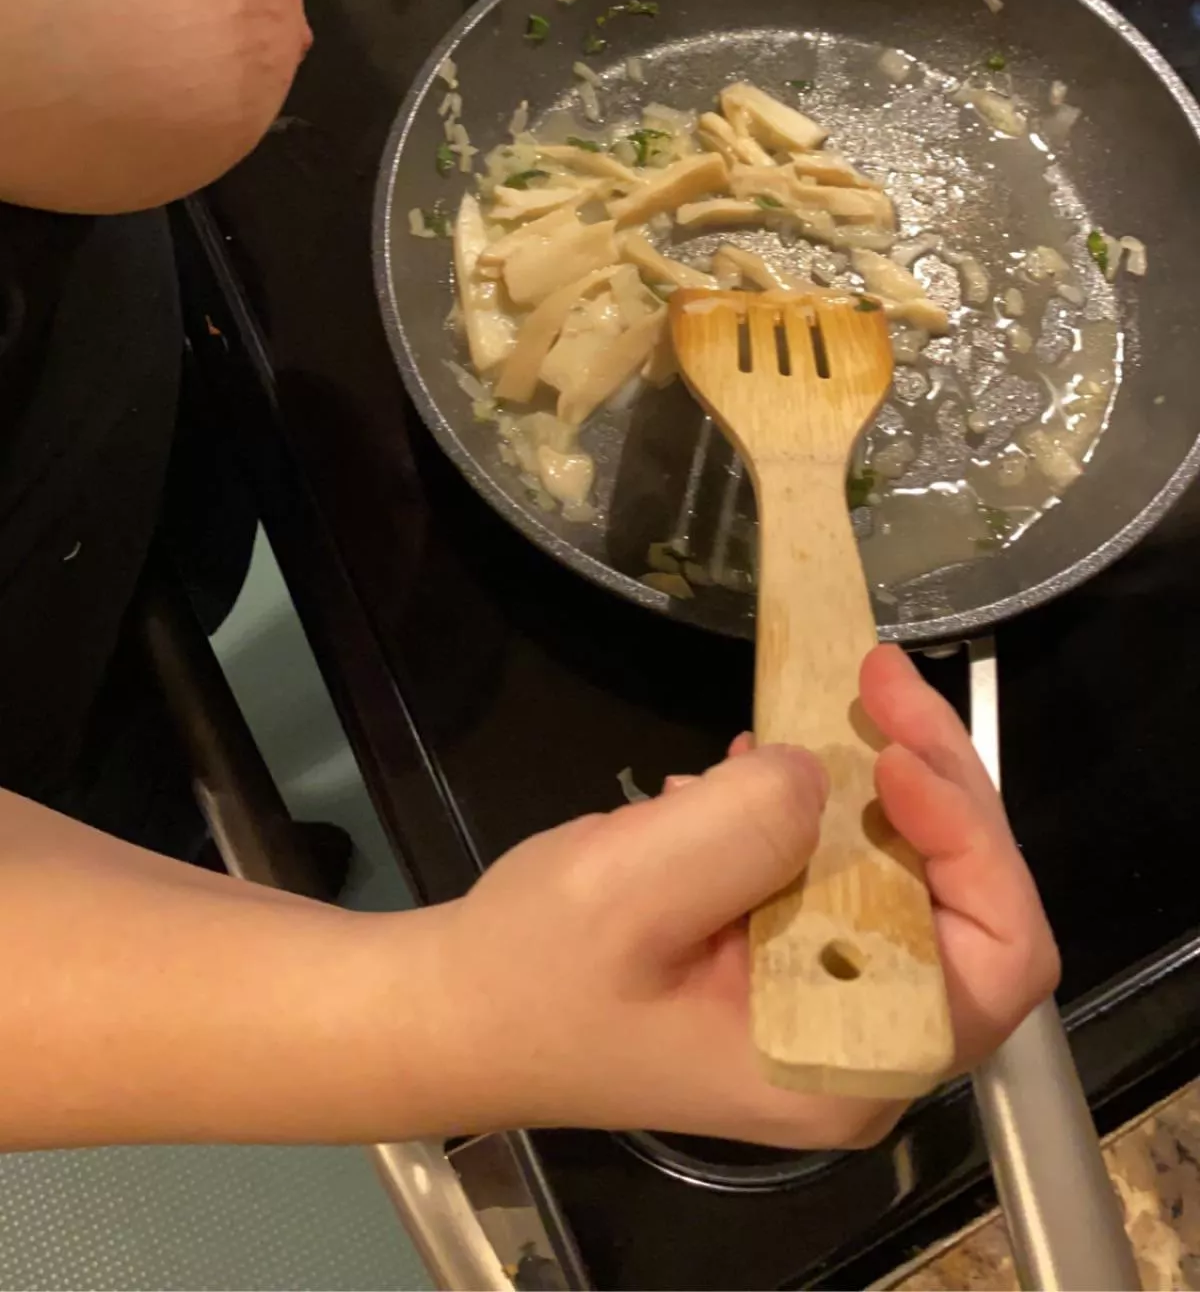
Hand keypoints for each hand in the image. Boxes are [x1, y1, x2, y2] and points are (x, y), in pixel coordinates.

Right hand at [437, 645, 1058, 1147]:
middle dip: (931, 776)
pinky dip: (826, 799)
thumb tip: (823, 770)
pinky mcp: (789, 959)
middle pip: (968, 900)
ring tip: (822, 698)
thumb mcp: (631, 891)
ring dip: (882, 775)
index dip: (973, 844)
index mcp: (847, 1065)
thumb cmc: (535, 971)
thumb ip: (749, 826)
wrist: (455, 1008)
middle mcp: (862, 1044)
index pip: (998, 959)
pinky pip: (848, 870)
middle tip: (872, 672)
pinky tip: (760, 760)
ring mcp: (828, 1000)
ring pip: (914, 872)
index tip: (894, 756)